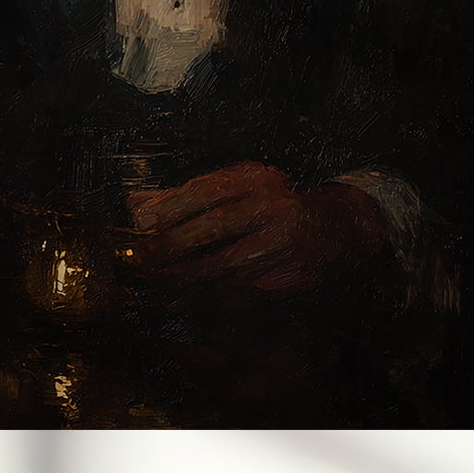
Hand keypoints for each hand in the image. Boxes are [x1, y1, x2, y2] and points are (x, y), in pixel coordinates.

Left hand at [130, 162, 387, 295]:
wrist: (339, 225)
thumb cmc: (277, 203)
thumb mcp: (236, 189)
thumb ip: (184, 196)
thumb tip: (134, 204)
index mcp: (259, 180)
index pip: (206, 193)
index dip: (170, 210)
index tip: (141, 227)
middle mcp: (274, 208)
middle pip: (215, 228)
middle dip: (174, 247)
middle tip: (143, 261)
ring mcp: (286, 244)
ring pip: (227, 266)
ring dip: (189, 276)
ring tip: (162, 280)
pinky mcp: (292, 275)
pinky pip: (245, 288)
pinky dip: (217, 291)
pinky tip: (197, 292)